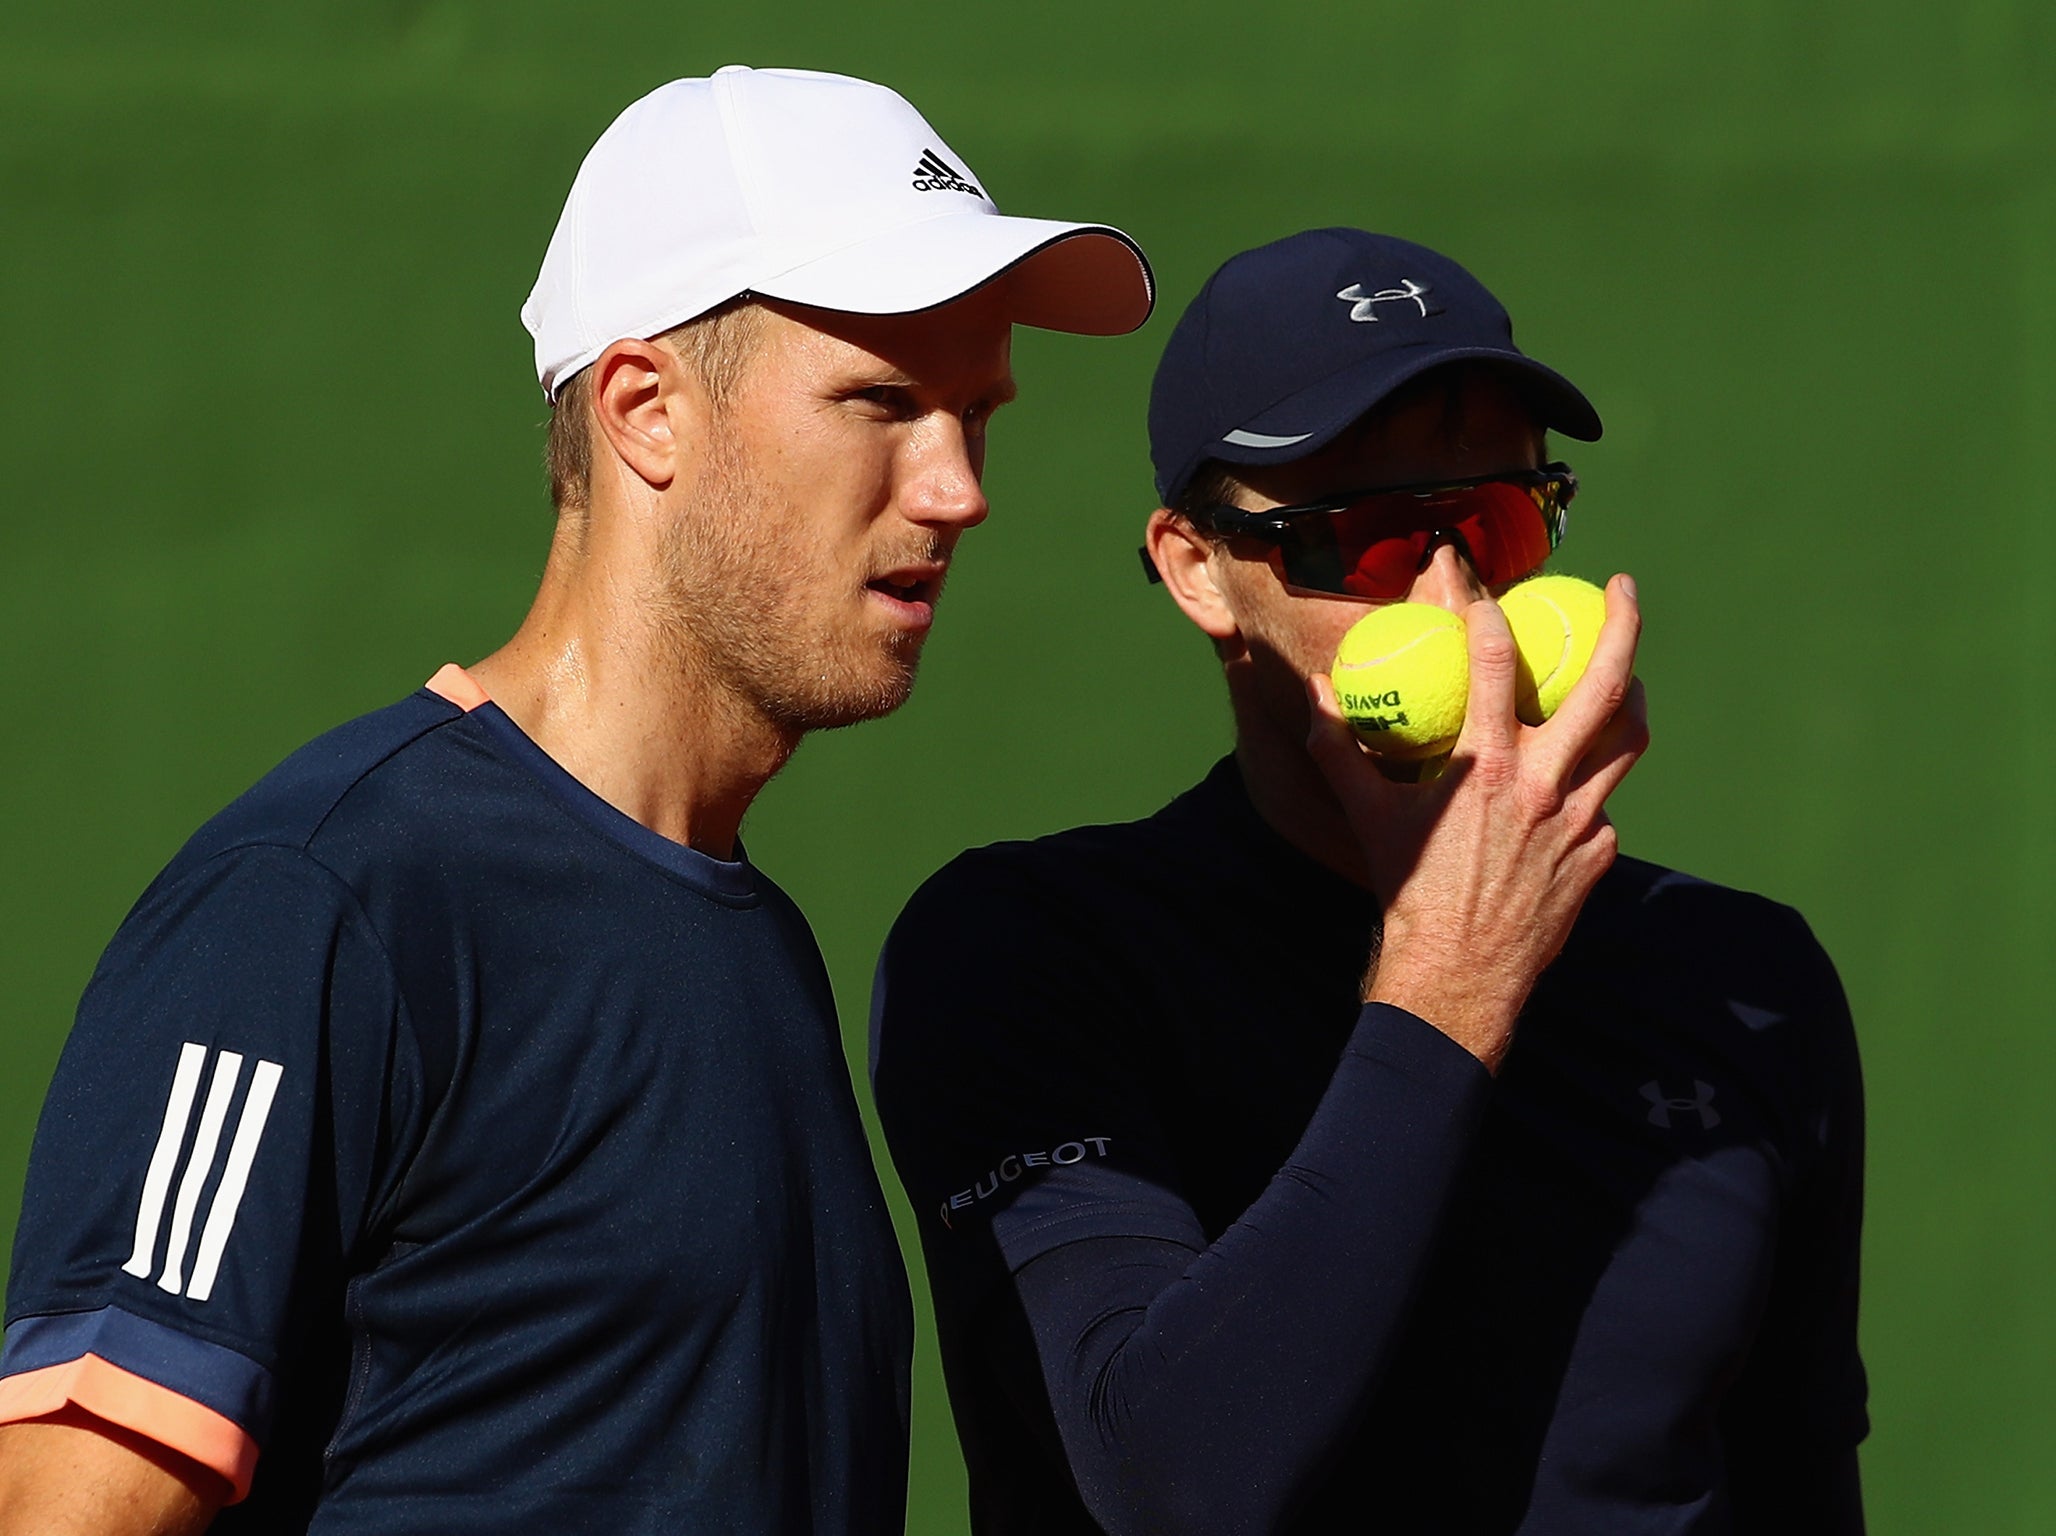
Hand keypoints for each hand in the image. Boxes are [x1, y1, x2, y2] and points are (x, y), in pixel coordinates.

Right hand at [1306, 575, 1648, 1070]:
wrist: (1458, 975)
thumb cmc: (1408, 890)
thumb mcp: (1368, 815)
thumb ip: (1339, 748)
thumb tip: (1315, 692)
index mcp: (1485, 767)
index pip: (1496, 663)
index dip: (1485, 610)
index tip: (1480, 584)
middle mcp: (1544, 785)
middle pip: (1603, 686)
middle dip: (1621, 624)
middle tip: (1620, 586)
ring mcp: (1581, 821)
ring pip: (1627, 741)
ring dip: (1629, 698)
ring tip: (1625, 675)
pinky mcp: (1598, 854)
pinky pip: (1603, 805)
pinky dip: (1590, 785)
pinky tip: (1574, 784)